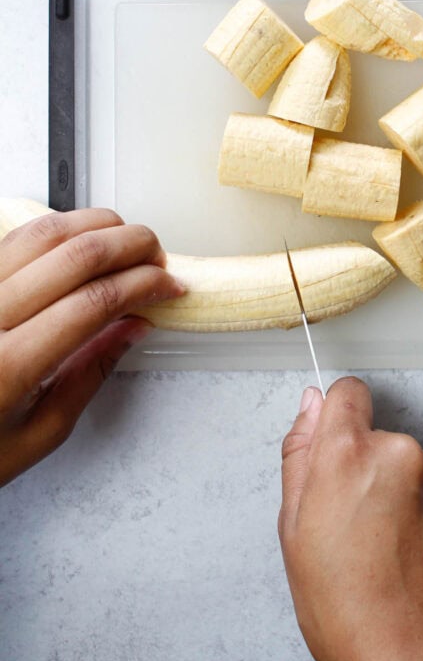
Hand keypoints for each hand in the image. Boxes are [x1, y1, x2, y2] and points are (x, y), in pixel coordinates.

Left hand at [0, 208, 183, 486]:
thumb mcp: (37, 435)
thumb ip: (89, 375)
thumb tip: (133, 326)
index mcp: (6, 368)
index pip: (94, 302)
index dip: (143, 284)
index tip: (167, 285)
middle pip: (75, 255)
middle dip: (131, 245)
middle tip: (156, 256)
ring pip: (43, 231)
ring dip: (96, 225)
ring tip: (125, 240)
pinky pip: (15, 237)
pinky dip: (57, 228)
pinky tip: (80, 240)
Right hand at [279, 378, 422, 660]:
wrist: (405, 652)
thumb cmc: (342, 602)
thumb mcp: (293, 524)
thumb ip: (300, 452)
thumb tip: (310, 405)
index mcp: (347, 452)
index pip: (347, 390)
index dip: (334, 415)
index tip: (329, 445)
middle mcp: (395, 450)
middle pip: (371, 431)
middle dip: (357, 461)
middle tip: (343, 517)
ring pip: (397, 458)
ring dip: (386, 484)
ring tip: (373, 539)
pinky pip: (421, 482)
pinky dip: (409, 503)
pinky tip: (397, 545)